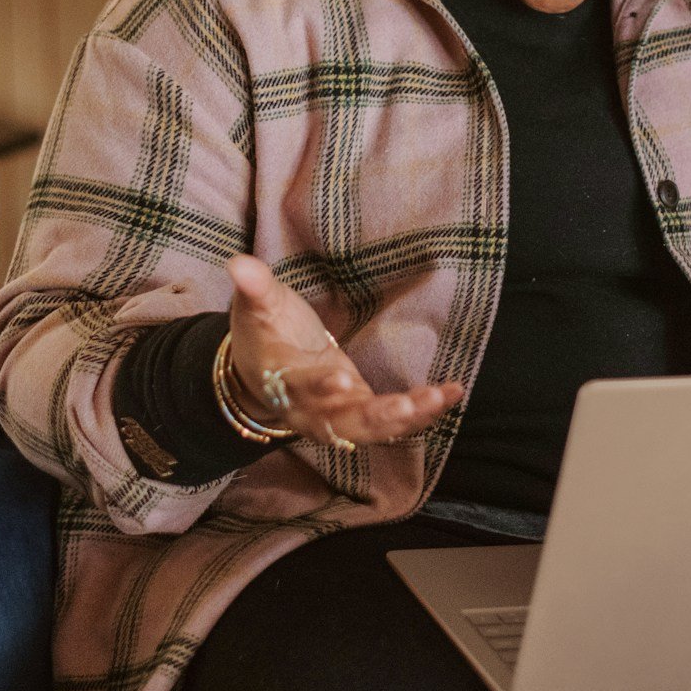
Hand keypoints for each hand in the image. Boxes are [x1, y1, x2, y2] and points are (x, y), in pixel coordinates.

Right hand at [223, 253, 464, 446]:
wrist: (264, 376)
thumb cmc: (265, 336)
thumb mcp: (257, 308)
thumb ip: (254, 288)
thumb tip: (238, 262)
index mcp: (283, 381)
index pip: (300, 387)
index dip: (318, 387)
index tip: (339, 379)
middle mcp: (312, 410)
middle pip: (342, 423)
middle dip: (375, 417)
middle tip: (405, 407)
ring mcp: (339, 416)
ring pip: (372, 428)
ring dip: (407, 418)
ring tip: (438, 398)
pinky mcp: (362, 413)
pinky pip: (393, 421)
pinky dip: (423, 412)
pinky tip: (452, 393)